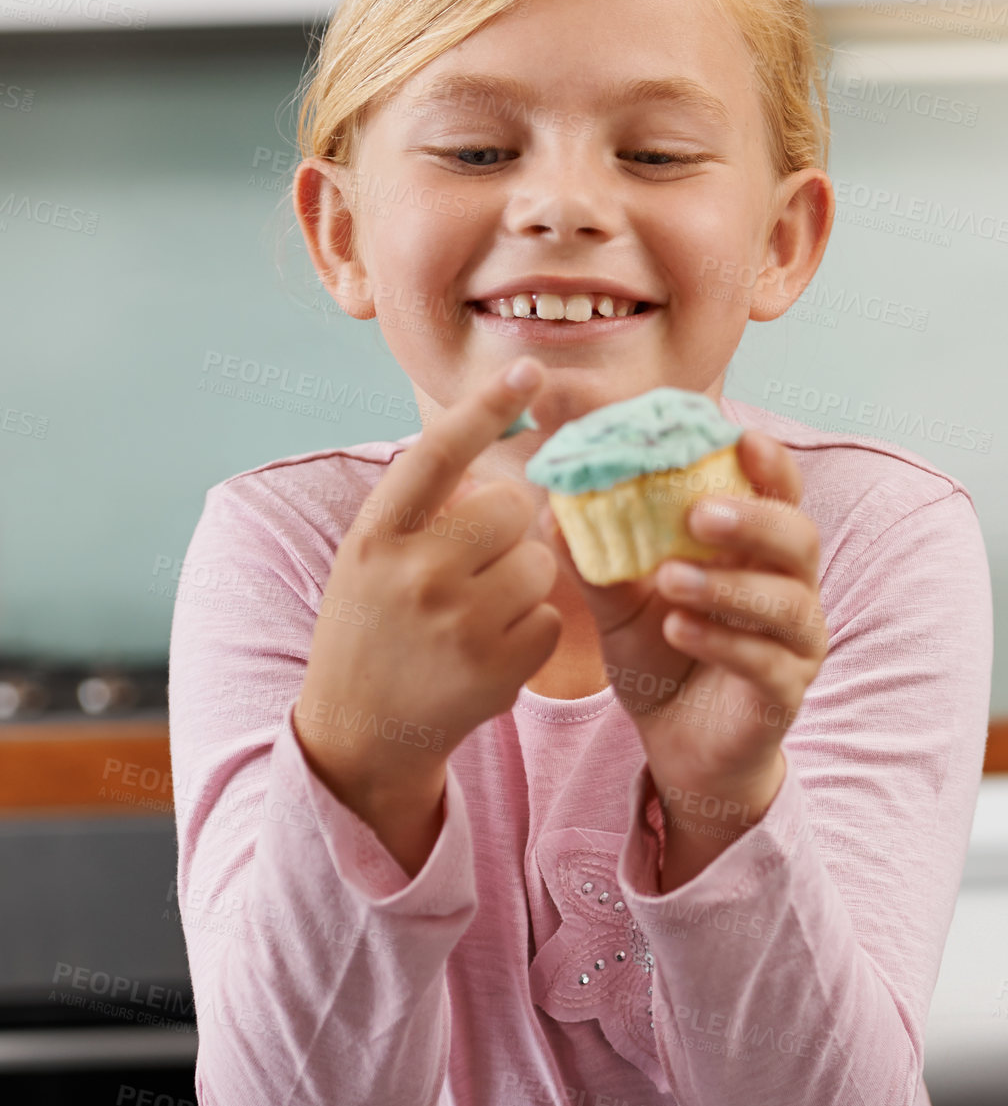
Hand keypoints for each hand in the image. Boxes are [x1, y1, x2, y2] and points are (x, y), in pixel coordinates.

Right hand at [293, 357, 560, 847]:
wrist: (358, 733)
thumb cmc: (372, 629)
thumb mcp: (371, 559)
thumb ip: (422, 508)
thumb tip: (496, 457)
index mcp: (375, 538)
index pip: (436, 455)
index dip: (483, 408)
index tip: (529, 371)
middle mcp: (413, 575)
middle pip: (511, 508)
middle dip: (508, 528)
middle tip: (477, 562)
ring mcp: (458, 625)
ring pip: (539, 563)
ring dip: (523, 582)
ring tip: (477, 615)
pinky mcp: (497, 670)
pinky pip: (550, 618)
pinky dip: (531, 631)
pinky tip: (489, 651)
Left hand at [537, 430, 827, 849]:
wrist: (677, 744)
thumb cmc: (660, 656)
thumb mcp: (619, 604)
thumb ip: (597, 559)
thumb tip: (553, 505)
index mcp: (757, 549)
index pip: (779, 492)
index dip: (768, 463)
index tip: (738, 438)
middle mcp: (790, 588)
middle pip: (799, 537)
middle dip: (752, 519)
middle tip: (697, 515)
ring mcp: (796, 643)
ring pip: (786, 601)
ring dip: (727, 585)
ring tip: (669, 580)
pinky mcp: (785, 693)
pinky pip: (766, 662)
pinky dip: (723, 641)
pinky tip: (677, 629)